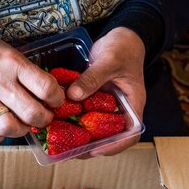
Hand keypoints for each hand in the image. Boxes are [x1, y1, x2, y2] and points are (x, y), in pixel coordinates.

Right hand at [0, 32, 63, 143]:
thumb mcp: (16, 55)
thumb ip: (32, 76)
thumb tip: (53, 98)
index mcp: (13, 63)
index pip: (46, 88)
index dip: (57, 99)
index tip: (55, 100)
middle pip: (31, 113)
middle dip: (44, 119)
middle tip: (43, 116)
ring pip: (9, 127)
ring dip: (21, 129)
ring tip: (22, 123)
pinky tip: (1, 129)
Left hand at [68, 27, 145, 156]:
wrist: (122, 36)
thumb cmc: (123, 47)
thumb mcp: (109, 60)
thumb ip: (92, 78)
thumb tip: (73, 96)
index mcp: (133, 105)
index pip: (130, 134)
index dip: (114, 146)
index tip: (95, 150)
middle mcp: (120, 110)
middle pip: (108, 137)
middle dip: (89, 147)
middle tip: (68, 152)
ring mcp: (107, 108)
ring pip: (94, 129)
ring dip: (77, 137)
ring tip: (58, 143)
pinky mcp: (94, 102)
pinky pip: (84, 116)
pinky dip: (72, 121)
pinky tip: (55, 124)